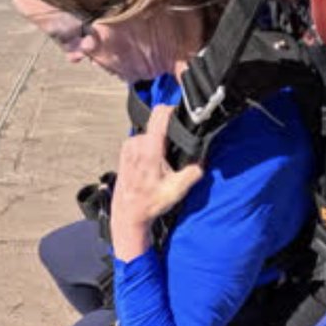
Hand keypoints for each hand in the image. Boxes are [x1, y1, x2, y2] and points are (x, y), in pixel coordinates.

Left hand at [110, 105, 204, 259]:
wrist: (127, 214)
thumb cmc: (149, 204)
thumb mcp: (176, 191)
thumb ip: (193, 173)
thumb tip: (201, 161)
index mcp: (148, 150)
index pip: (159, 115)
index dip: (173, 110)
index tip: (182, 114)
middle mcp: (136, 144)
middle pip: (158, 125)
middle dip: (169, 136)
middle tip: (175, 154)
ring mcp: (128, 147)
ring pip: (150, 134)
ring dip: (158, 144)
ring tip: (162, 164)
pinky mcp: (125, 151)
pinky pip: (142, 141)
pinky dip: (150, 149)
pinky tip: (152, 166)